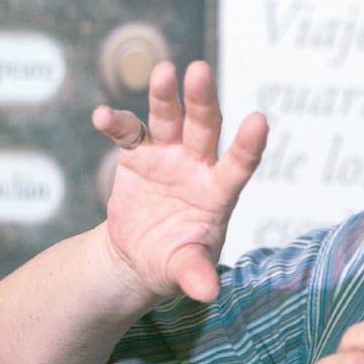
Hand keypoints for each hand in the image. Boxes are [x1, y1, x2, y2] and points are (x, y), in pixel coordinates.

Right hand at [92, 61, 267, 301]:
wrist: (139, 256)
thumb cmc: (174, 261)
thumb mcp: (184, 271)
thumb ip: (195, 274)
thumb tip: (209, 292)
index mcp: (217, 193)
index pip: (238, 164)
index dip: (248, 144)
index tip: (259, 120)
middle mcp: (196, 166)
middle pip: (204, 128)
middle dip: (202, 101)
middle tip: (200, 71)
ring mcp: (167, 156)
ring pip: (169, 119)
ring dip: (165, 96)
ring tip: (163, 71)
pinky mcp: (138, 155)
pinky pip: (129, 134)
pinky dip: (117, 123)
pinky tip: (104, 116)